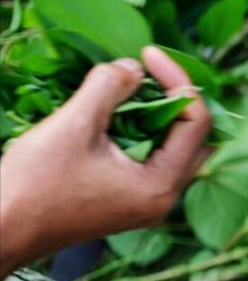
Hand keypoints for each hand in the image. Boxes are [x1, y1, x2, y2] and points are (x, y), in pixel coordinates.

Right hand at [0, 46, 211, 278]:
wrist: (2, 227)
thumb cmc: (35, 181)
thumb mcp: (75, 124)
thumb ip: (110, 88)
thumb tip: (134, 68)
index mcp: (160, 186)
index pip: (196, 124)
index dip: (179, 81)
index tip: (148, 53)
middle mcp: (163, 199)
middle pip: (196, 139)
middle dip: (179, 99)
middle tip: (151, 68)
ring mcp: (146, 203)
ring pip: (176, 150)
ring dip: (162, 115)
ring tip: (136, 84)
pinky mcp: (128, 201)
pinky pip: (153, 160)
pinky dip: (146, 132)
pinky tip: (123, 110)